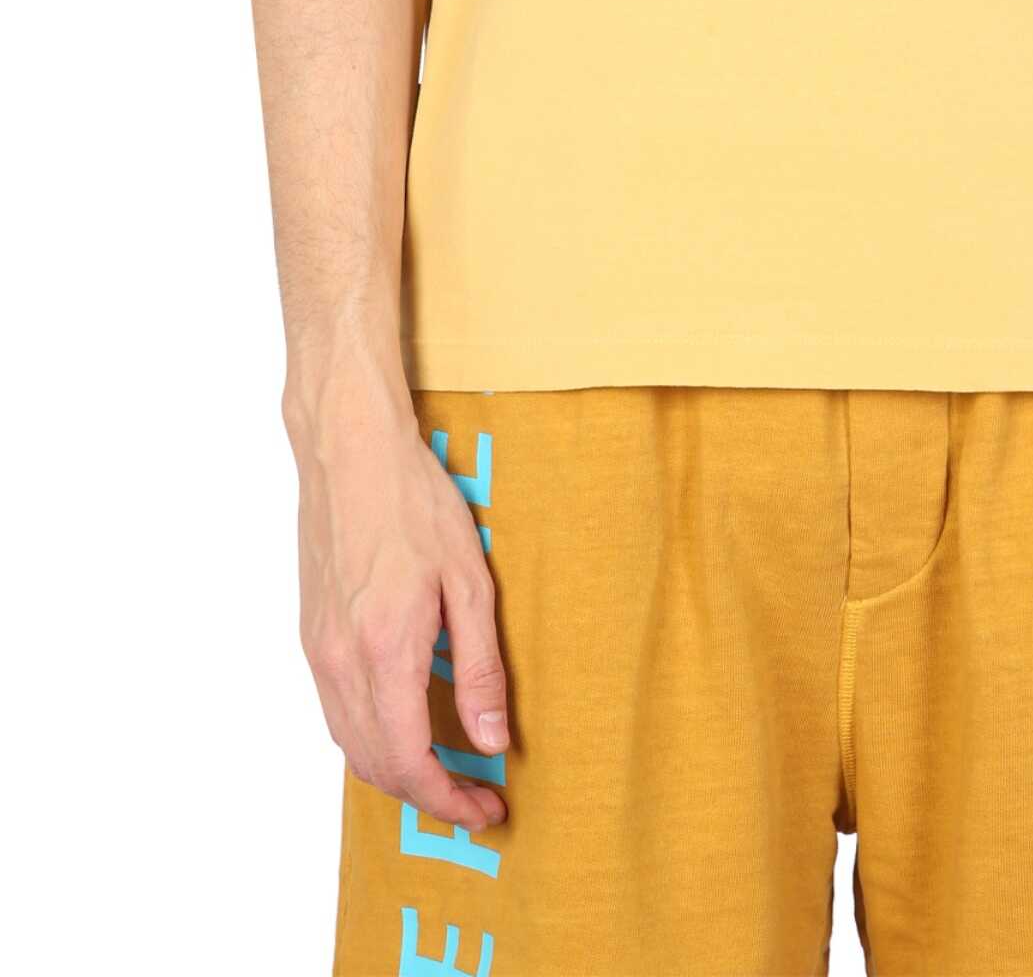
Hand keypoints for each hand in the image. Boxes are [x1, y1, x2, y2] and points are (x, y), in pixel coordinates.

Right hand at [289, 360, 508, 831]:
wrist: (349, 451)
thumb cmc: (414, 502)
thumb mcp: (469, 581)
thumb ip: (480, 668)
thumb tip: (493, 740)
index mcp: (384, 651)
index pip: (409, 763)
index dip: (448, 800)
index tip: (486, 810)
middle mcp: (339, 662)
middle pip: (376, 766)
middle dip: (427, 797)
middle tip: (478, 799)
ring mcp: (317, 651)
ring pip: (350, 745)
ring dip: (397, 772)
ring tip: (449, 771)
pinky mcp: (310, 636)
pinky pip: (337, 713)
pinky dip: (371, 738)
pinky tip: (408, 725)